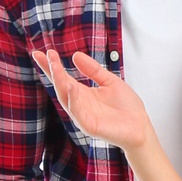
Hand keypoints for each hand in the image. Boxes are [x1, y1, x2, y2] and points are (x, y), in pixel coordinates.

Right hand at [33, 46, 152, 151]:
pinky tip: (72, 87)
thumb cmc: (127, 107)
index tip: (40, 53)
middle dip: (53, 71)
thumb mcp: (109, 81)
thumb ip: (93, 69)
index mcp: (83, 94)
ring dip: (60, 83)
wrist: (141, 127)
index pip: (63, 78)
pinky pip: (78, 113)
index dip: (51, 66)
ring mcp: (82, 116)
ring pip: (66, 99)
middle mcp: (79, 104)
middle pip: (60, 86)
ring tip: (55, 67)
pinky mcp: (89, 126)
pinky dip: (74, 100)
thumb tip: (75, 55)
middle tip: (47, 56)